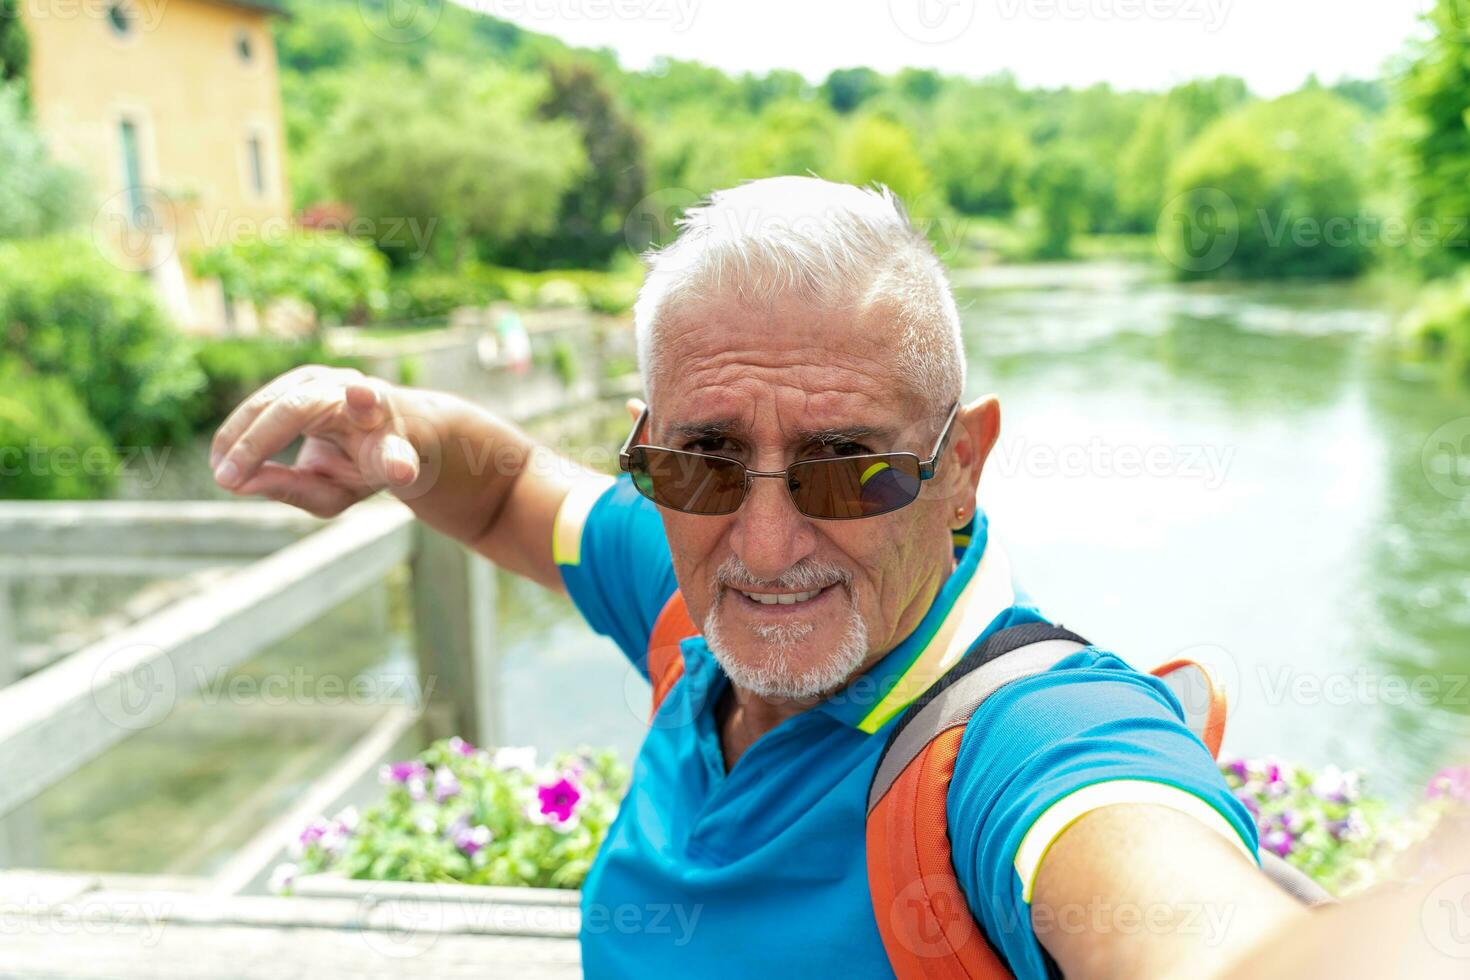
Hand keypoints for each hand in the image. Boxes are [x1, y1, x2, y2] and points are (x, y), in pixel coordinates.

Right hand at [210, 365, 424, 516]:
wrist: (387, 433)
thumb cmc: (364, 468)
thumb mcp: (341, 493)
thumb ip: (298, 491)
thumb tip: (238, 484)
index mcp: (384, 426)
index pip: (377, 416)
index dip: (367, 405)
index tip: (364, 397)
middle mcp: (362, 392)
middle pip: (299, 408)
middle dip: (259, 442)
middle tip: (226, 480)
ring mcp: (331, 379)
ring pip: (275, 400)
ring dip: (239, 433)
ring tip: (220, 473)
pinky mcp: (307, 378)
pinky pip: (266, 400)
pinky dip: (240, 427)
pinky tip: (222, 456)